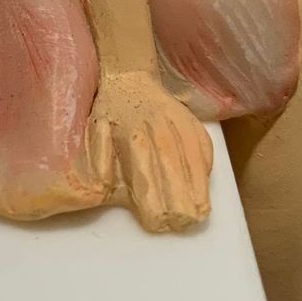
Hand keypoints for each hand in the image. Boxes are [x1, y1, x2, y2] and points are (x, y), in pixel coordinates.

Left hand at [89, 70, 212, 232]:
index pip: (148, 182)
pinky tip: (202, 184)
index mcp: (133, 138)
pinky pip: (205, 152)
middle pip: (175, 178)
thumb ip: (101, 160)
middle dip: (179, 205)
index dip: (153, 207)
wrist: (129, 78)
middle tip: (182, 222)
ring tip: (199, 211)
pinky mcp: (195, 125)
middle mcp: (160, 133)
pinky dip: (204, 169)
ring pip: (195, 167)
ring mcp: (181, 128)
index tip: (157, 221)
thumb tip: (104, 186)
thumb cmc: (110, 111)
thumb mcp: (96, 133)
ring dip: (197, 191)